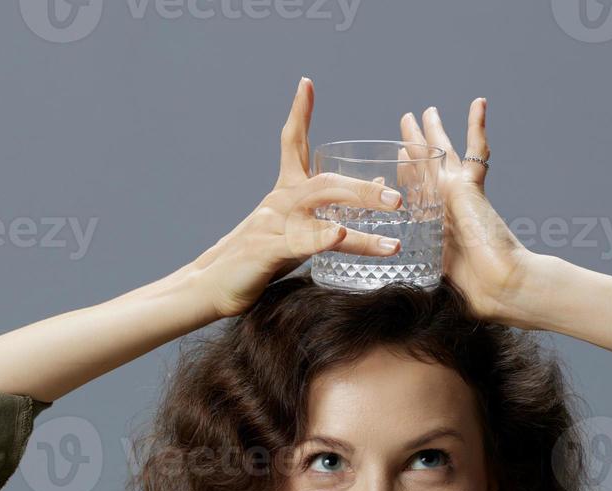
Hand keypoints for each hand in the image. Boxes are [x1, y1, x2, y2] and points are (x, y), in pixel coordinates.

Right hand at [189, 77, 406, 319]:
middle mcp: (278, 201)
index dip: (298, 113)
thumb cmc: (260, 258)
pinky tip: (340, 233)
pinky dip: (321, 237)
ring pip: (320, 209)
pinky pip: (299, 241)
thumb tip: (374, 184)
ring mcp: (271, 224)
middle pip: (325, 182)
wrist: (212, 285)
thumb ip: (331, 208)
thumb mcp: (298, 228)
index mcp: (283, 192)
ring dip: (358, 210)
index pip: (290, 143)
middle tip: (398, 198)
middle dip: (363, 188)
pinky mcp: (266, 251)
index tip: (306, 84)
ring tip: (391, 219)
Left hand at [399, 100, 533, 322]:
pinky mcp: (469, 187)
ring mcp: (459, 194)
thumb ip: (417, 272)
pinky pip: (475, 151)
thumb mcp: (432, 278)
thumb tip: (391, 285)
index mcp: (439, 226)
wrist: (502, 286)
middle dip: (415, 146)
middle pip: (427, 168)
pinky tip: (479, 102)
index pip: (418, 194)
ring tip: (425, 111)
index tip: (390, 162)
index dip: (405, 177)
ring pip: (442, 154)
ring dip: (433, 131)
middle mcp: (448, 206)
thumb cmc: (475, 293)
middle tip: (407, 122)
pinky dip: (477, 126)